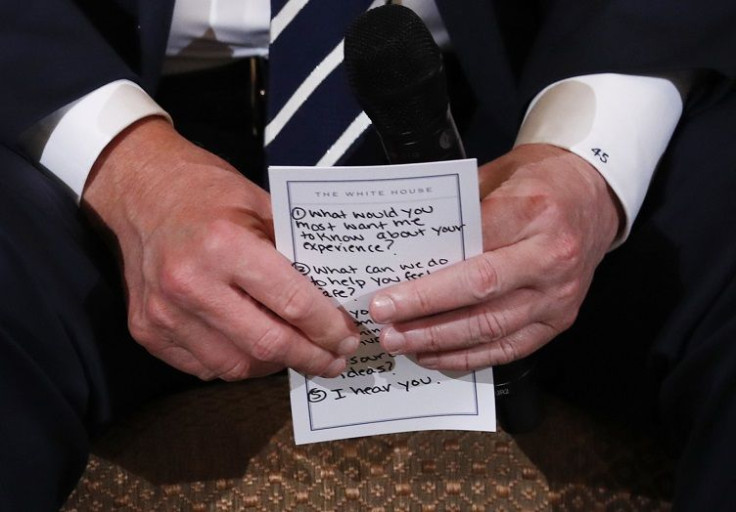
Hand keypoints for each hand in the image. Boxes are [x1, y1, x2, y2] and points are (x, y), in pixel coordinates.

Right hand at [82, 117, 358, 379]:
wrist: (141, 192)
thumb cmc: (207, 193)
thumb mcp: (261, 204)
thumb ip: (294, 251)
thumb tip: (334, 297)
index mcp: (223, 245)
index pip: (290, 301)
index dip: (326, 328)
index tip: (347, 338)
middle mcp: (189, 283)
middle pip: (266, 344)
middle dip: (310, 358)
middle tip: (335, 361)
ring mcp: (163, 312)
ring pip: (235, 366)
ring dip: (274, 366)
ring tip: (298, 355)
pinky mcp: (147, 331)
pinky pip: (204, 367)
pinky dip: (236, 363)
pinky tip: (255, 349)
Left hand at [369, 144, 621, 370]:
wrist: (595, 198)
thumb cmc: (539, 182)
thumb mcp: (497, 176)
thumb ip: (458, 212)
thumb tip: (407, 252)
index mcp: (534, 211)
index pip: (470, 251)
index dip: (426, 281)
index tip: (387, 295)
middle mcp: (552, 257)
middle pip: (480, 294)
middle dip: (426, 315)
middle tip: (385, 326)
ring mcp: (559, 295)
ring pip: (492, 327)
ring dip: (441, 341)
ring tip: (402, 343)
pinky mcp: (559, 320)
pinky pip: (510, 348)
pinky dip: (470, 356)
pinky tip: (436, 356)